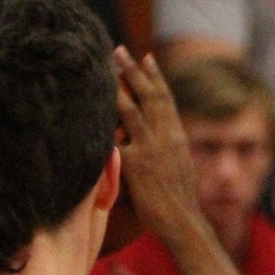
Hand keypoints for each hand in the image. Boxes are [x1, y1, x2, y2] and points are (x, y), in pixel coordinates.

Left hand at [115, 48, 202, 241]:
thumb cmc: (181, 204)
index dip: (156, 78)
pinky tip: (90, 108)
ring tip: (105, 67)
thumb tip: (170, 142)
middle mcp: (166, 137)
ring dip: (117, 86)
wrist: (184, 223)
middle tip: (119, 50)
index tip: (147, 58)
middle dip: (134, 71)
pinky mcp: (136, 164)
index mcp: (177, 137)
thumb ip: (173, 150)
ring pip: (131, 109)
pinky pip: (116, 140)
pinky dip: (104, 125)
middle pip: (149, 96)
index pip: (166, 100)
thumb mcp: (182, 169)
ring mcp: (151, 149)